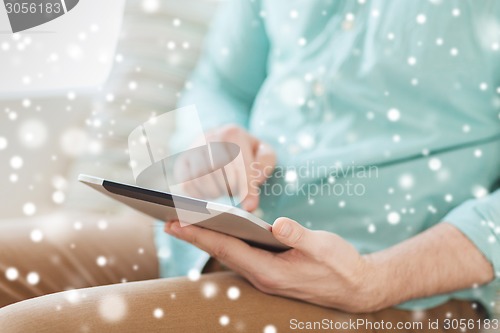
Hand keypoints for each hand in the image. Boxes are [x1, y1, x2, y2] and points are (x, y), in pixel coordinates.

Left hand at [164, 217, 376, 312]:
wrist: (356, 288)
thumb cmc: (340, 266)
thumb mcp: (323, 247)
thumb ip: (299, 235)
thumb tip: (277, 224)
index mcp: (270, 271)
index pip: (227, 249)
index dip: (200, 235)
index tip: (177, 222)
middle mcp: (262, 276)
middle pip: (221, 253)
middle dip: (194, 237)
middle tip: (168, 220)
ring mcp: (265, 276)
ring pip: (228, 256)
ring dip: (206, 240)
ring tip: (186, 224)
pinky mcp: (270, 272)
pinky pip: (240, 257)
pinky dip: (224, 243)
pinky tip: (218, 233)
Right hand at [173, 125, 275, 211]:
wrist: (223, 140)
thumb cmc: (246, 151)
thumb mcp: (263, 151)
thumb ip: (265, 163)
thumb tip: (254, 180)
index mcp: (233, 133)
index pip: (240, 164)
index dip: (246, 188)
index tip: (250, 206)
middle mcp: (209, 137)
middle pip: (218, 172)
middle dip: (229, 189)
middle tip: (235, 194)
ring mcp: (192, 149)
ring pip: (200, 179)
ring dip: (215, 192)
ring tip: (223, 190)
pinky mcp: (181, 163)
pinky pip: (187, 184)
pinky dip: (200, 194)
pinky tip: (210, 192)